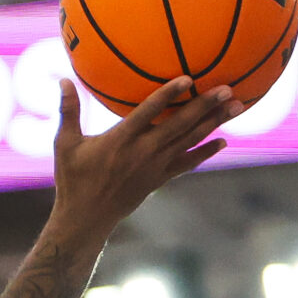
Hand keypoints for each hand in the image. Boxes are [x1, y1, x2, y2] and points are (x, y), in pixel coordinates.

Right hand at [46, 78, 242, 246]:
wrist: (86, 219)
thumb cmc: (73, 179)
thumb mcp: (65, 144)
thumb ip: (68, 110)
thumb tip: (61, 79)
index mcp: (120, 139)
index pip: (149, 112)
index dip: (169, 94)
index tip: (189, 78)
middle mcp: (143, 152)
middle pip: (180, 125)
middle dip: (205, 106)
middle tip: (227, 89)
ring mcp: (154, 167)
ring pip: (189, 141)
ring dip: (214, 124)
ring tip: (236, 106)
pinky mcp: (159, 179)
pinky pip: (187, 164)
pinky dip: (205, 153)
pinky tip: (223, 141)